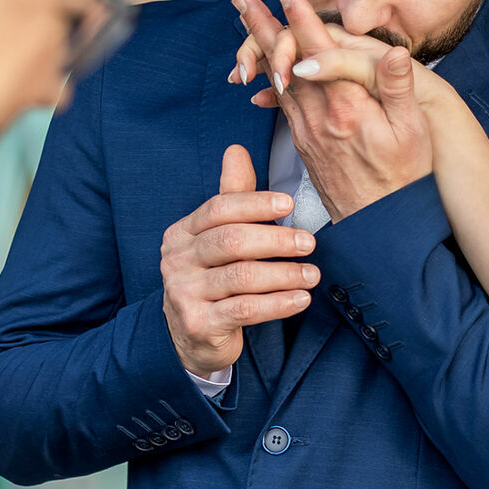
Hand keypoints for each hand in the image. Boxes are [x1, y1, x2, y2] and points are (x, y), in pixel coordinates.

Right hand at [161, 144, 318, 375]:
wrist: (191, 337)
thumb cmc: (213, 279)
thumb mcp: (218, 237)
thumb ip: (231, 196)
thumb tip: (236, 150)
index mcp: (182, 233)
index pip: (218, 209)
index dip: (254, 203)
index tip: (288, 204)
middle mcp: (176, 260)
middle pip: (231, 241)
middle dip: (276, 240)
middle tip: (309, 243)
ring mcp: (183, 294)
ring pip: (241, 277)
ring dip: (284, 275)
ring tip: (312, 274)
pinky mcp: (199, 324)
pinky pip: (244, 310)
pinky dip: (278, 304)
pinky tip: (300, 299)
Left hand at [231, 0, 431, 217]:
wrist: (381, 227)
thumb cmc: (405, 178)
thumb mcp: (413, 133)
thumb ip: (398, 89)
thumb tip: (394, 52)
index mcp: (347, 108)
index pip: (318, 52)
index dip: (302, 19)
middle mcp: (319, 117)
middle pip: (284, 62)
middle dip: (262, 26)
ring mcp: (306, 132)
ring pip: (276, 80)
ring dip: (260, 47)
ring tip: (247, 22)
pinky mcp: (302, 144)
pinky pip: (281, 103)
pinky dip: (269, 76)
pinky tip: (264, 68)